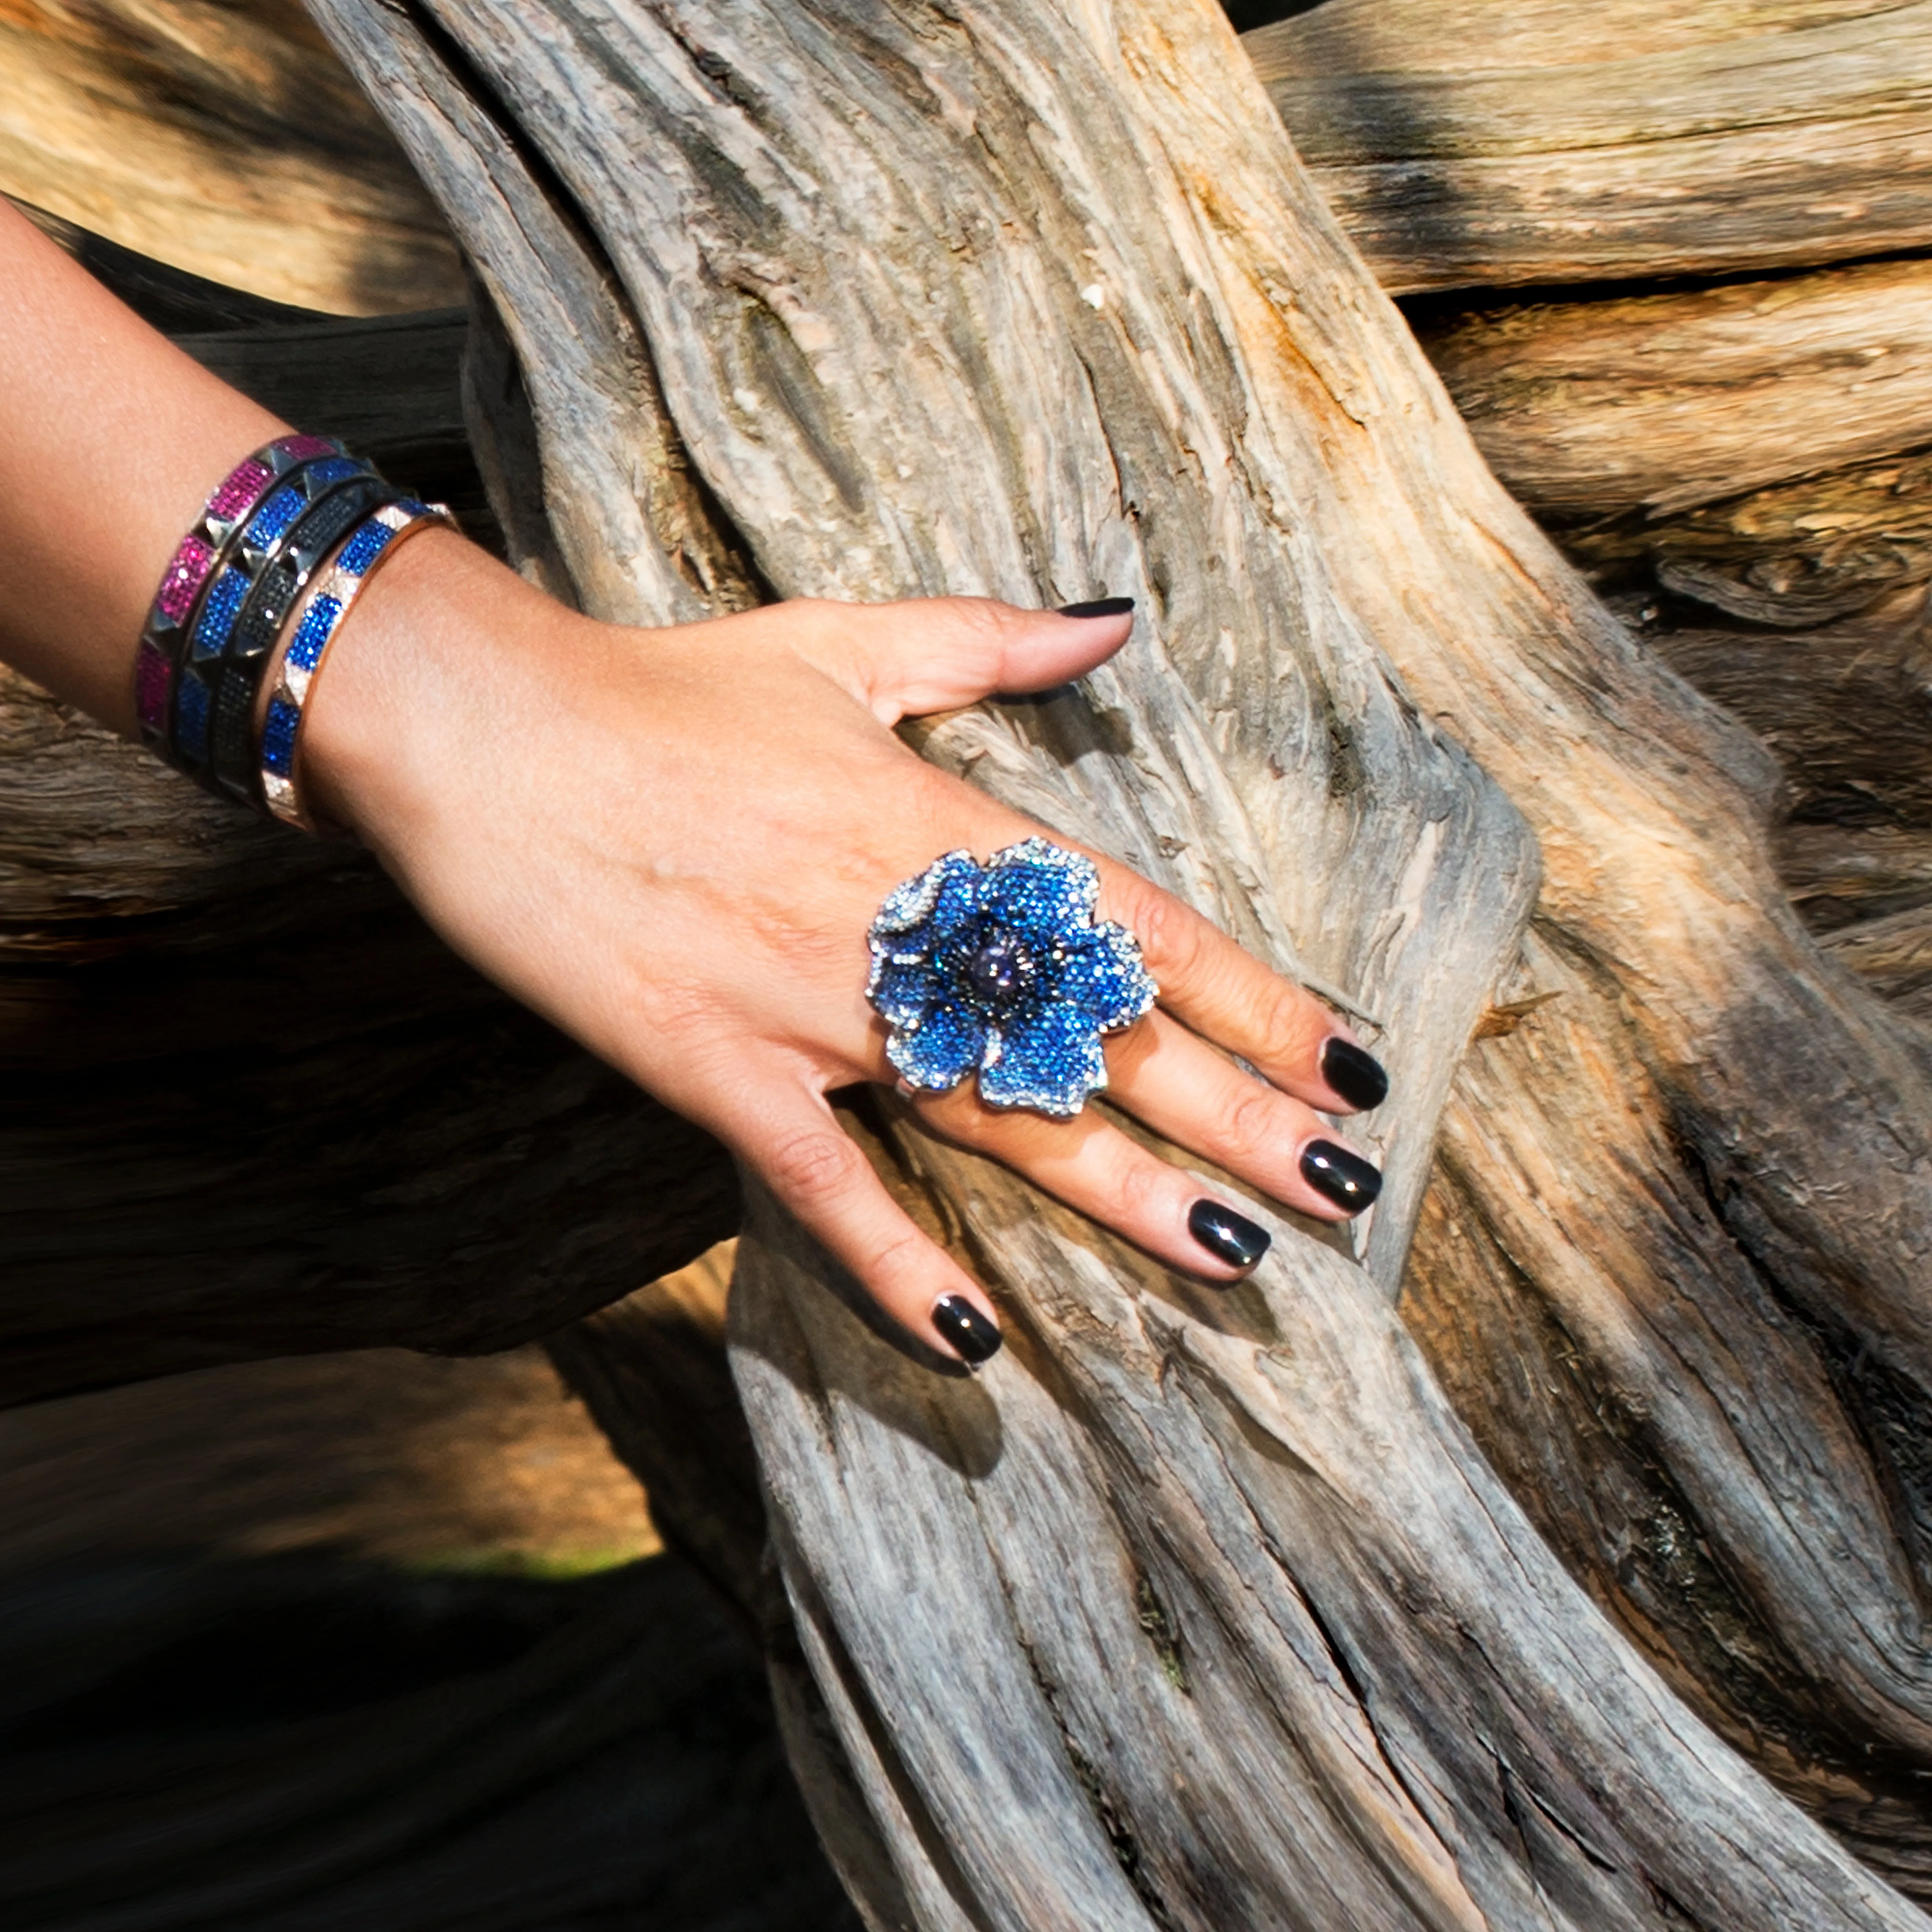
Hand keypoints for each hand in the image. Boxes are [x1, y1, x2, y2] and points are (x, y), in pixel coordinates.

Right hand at [304, 535, 1386, 1365]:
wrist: (489, 730)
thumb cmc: (672, 685)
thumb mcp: (844, 638)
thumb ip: (992, 639)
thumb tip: (1116, 616)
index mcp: (941, 821)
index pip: (1136, 925)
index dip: (1255, 1001)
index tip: (1350, 1065)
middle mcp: (899, 923)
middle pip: (1096, 1036)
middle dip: (1236, 1118)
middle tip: (1349, 1191)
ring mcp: (808, 1007)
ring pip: (994, 1118)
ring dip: (1120, 1196)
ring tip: (1234, 1260)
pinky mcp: (714, 1068)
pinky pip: (822, 1187)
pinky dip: (893, 1266)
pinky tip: (976, 1344)